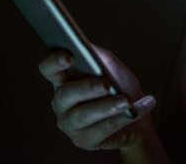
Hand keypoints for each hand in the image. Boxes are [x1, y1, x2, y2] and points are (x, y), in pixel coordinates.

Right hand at [38, 45, 156, 150]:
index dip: (54, 62)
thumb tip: (85, 44)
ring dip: (107, 107)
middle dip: (86, 88)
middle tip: (106, 84)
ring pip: (83, 116)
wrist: (136, 112)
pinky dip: (121, 119)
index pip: (49, 69)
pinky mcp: (84, 141)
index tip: (70, 56)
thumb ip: (97, 55)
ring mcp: (70, 124)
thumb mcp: (110, 65)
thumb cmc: (119, 85)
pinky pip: (101, 130)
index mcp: (63, 80)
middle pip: (65, 94)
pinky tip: (134, 111)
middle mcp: (61, 103)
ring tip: (126, 101)